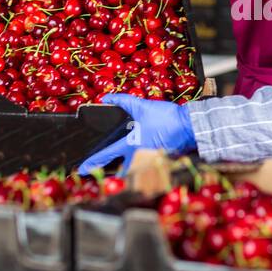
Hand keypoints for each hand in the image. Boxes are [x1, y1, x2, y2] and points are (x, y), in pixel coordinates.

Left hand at [78, 94, 195, 172]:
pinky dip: (144, 169)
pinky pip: (147, 170)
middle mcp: (138, 157)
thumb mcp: (142, 106)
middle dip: (115, 173)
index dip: (92, 161)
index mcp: (131, 144)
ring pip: (135, 172)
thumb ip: (123, 101)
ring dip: (129, 172)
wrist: (190, 126)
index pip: (107, 154)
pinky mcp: (162, 163)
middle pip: (121, 170)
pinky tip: (147, 163)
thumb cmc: (166, 118)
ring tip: (126, 170)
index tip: (81, 169)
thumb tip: (106, 97)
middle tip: (109, 172)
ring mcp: (150, 162)